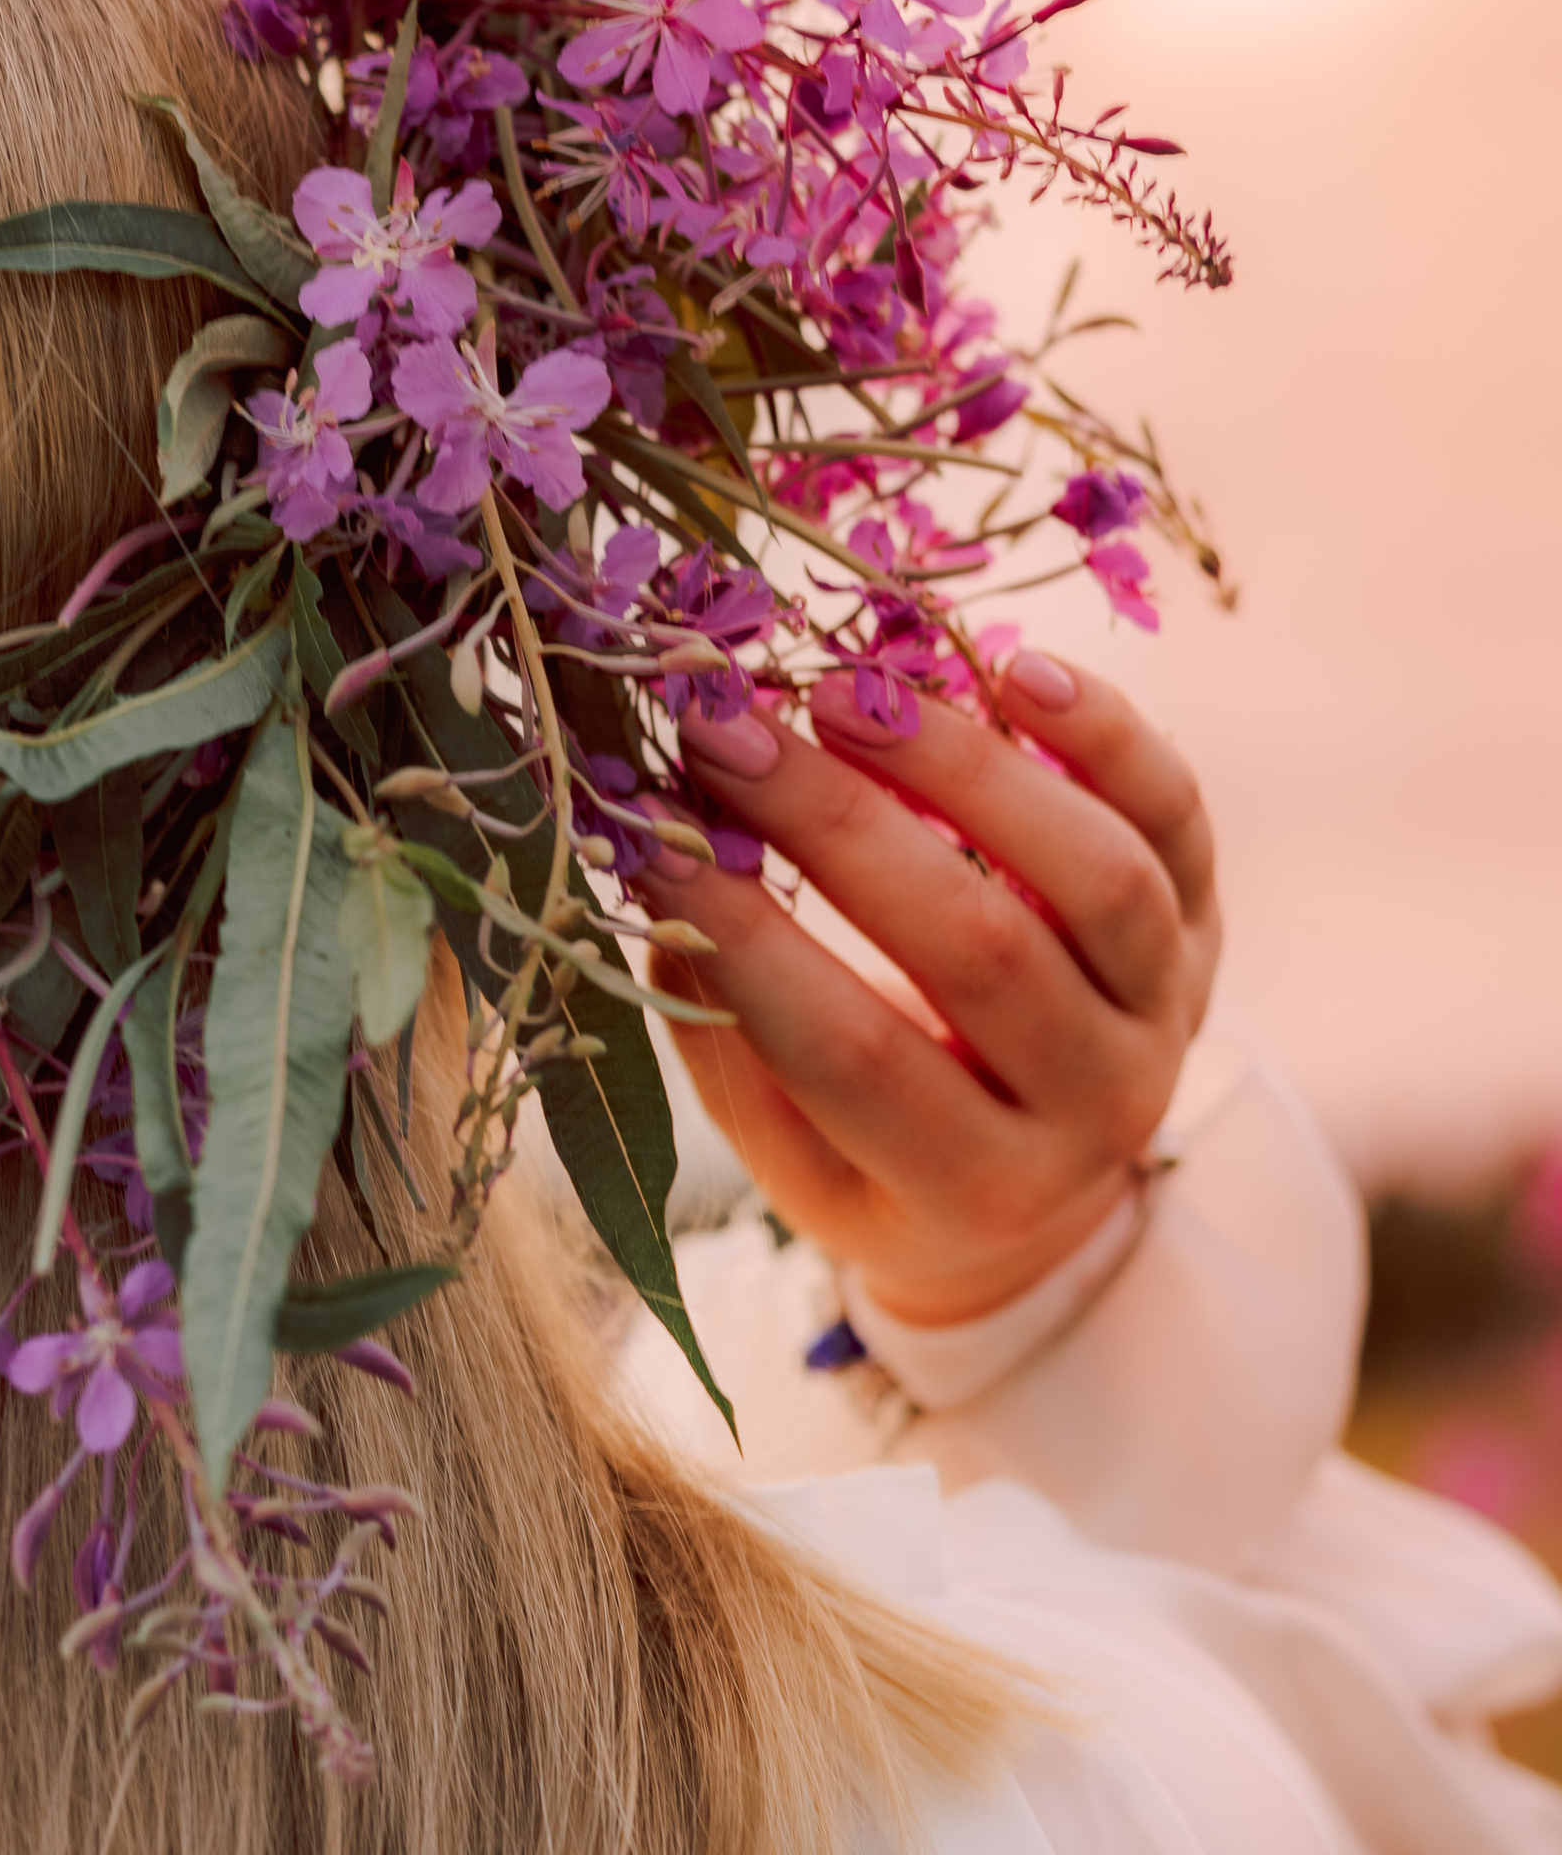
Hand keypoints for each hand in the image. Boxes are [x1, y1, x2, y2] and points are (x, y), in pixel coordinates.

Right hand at [634, 653, 1219, 1327]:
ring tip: (844, 692)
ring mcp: (1168, 1012)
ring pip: (1097, 878)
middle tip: (724, 733)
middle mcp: (1094, 1108)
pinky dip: (1105, 732)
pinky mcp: (1205, 922)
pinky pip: (1174, 817)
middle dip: (837, 827)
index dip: (746, 943)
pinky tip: (1009, 666)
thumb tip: (648, 854)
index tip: (652, 838)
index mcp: (975, 1188)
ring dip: (964, 768)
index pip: (854, 1058)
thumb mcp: (791, 1146)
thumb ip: (722, 1023)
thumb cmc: (875, 1157)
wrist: (1047, 1185)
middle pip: (980, 953)